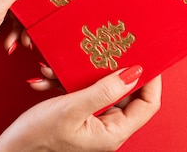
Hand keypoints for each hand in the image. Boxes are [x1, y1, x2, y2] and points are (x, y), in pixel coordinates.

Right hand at [0, 66, 161, 151]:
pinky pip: (87, 93)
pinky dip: (71, 81)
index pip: (148, 104)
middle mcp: (109, 129)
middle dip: (114, 70)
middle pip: (129, 93)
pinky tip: (50, 76)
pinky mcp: (82, 116)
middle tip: (109, 49)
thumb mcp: (71, 108)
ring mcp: (96, 122)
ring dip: (85, 74)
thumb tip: (135, 72)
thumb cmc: (35, 137)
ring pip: (105, 89)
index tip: (147, 55)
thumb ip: (105, 90)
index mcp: (113, 132)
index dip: (151, 79)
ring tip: (62, 67)